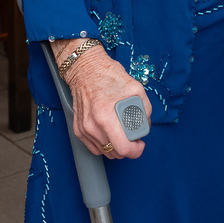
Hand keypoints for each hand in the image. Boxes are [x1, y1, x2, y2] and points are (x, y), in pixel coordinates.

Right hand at [55, 42, 151, 159]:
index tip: (140, 143)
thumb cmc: (108, 76)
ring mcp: (83, 129)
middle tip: (132, 136)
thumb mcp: (136, 88)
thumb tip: (145, 125)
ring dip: (116, 147)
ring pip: (105, 152)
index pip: (123, 148)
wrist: (85, 69)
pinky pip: (95, 147)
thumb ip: (145, 109)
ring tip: (121, 132)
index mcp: (106, 115)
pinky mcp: (78, 130)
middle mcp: (92, 125)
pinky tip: (110, 133)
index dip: (136, 150)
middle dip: (128, 148)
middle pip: (115, 153)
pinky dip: (104, 144)